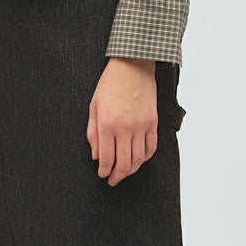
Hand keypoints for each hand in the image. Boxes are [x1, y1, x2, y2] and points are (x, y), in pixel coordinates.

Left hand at [87, 57, 156, 185]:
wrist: (132, 65)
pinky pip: (151, 147)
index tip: (102, 175)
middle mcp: (125, 128)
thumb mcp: (94, 105)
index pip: (106, 158)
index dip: (104, 171)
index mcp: (107, 124)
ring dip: (131, 170)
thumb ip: (93, 132)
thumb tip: (95, 155)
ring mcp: (141, 126)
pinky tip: (139, 159)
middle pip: (124, 163)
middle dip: (117, 176)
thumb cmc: (110, 83)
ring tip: (125, 172)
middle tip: (113, 180)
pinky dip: (145, 158)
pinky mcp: (153, 122)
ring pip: (139, 159)